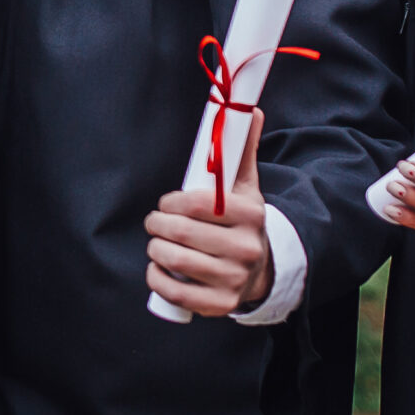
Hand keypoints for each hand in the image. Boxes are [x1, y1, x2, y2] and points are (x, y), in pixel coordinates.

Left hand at [144, 115, 274, 318]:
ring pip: (174, 260)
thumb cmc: (240, 222)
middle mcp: (246, 249)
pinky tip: (159, 268)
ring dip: (155, 249)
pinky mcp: (219, 304)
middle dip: (157, 224)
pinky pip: (174, 292)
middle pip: (180, 232)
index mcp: (251, 215)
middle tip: (156, 222)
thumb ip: (241, 149)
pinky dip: (157, 278)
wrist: (260, 269)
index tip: (168, 202)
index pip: (197, 203)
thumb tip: (250, 109)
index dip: (172, 201)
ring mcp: (234, 279)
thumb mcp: (245, 186)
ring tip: (158, 243)